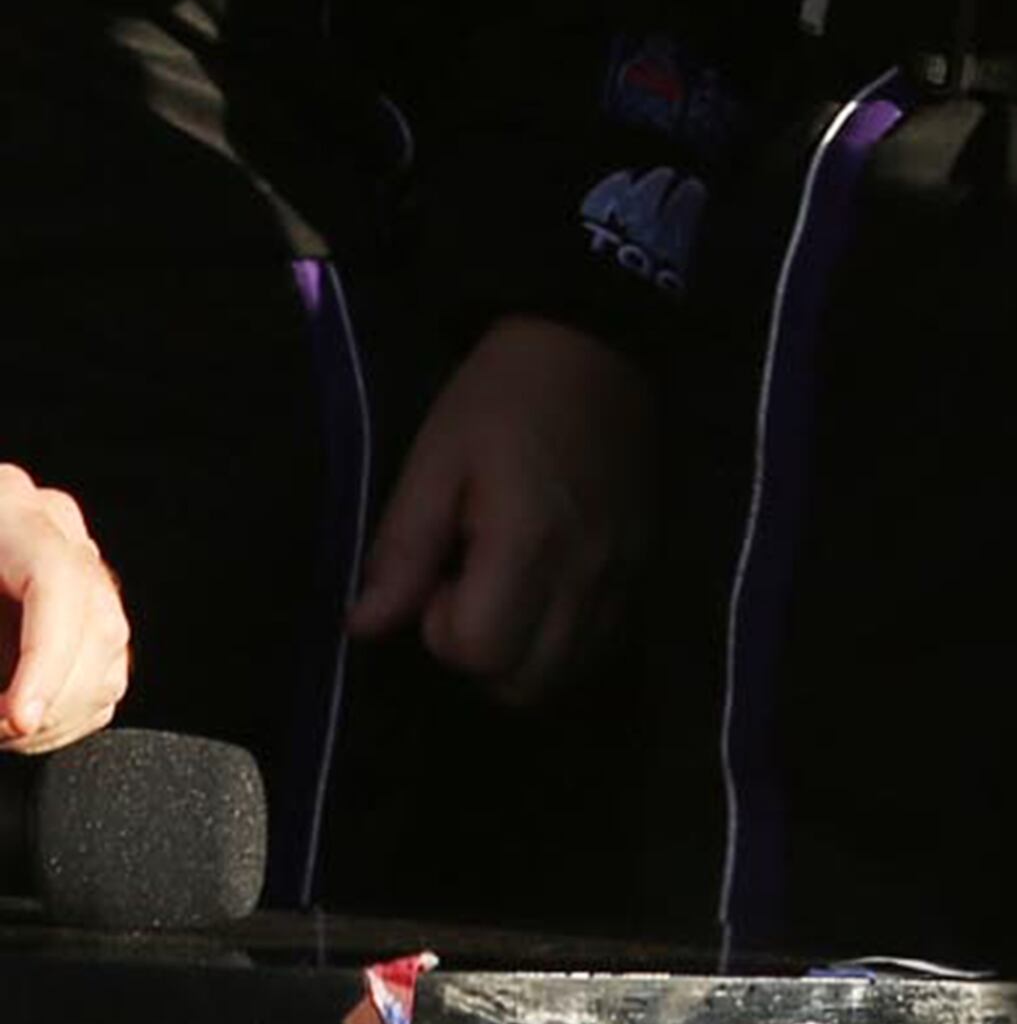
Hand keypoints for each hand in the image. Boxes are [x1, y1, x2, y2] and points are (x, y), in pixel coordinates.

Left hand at [0, 467, 128, 751]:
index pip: (55, 578)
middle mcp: (53, 526)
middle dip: (47, 700)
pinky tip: (17, 720)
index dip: (45, 657)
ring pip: (107, 649)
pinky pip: (107, 668)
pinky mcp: (87, 600)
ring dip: (55, 715)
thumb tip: (7, 711)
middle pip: (94, 622)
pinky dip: (67, 714)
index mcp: (5, 512)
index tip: (17, 720)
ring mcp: (77, 560)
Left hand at [347, 318, 652, 708]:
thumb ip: (404, 548)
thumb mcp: (436, 457)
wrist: (595, 340)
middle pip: (526, 684)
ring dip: (525, 654)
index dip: (442, 627)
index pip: (477, 653)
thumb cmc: (503, 395)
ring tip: (508, 589)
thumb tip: (366, 626)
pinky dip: (567, 638)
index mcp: (529, 544)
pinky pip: (603, 640)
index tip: (442, 573)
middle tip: (470, 587)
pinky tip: (548, 587)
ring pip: (568, 672)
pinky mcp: (644, 560)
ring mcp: (622, 571)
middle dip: (483, 654)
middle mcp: (585, 573)